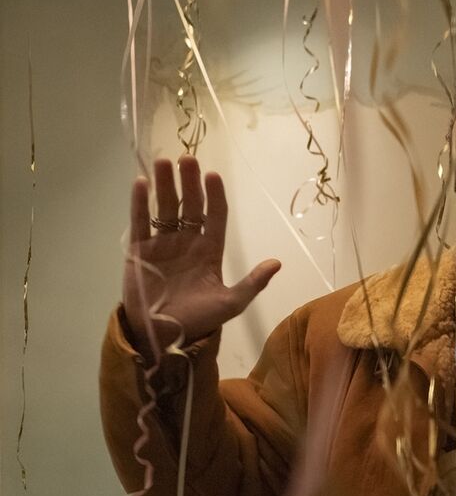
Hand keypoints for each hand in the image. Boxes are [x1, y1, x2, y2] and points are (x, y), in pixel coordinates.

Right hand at [122, 156, 279, 356]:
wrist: (164, 336)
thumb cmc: (199, 320)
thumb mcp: (231, 303)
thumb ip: (253, 283)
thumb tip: (277, 263)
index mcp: (210, 251)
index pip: (215, 216)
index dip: (214, 196)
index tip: (213, 176)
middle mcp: (186, 242)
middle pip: (189, 205)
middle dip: (189, 183)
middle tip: (187, 159)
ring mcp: (162, 244)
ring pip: (164, 208)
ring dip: (165, 185)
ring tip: (164, 161)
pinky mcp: (138, 251)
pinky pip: (140, 222)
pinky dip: (139, 203)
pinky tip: (141, 182)